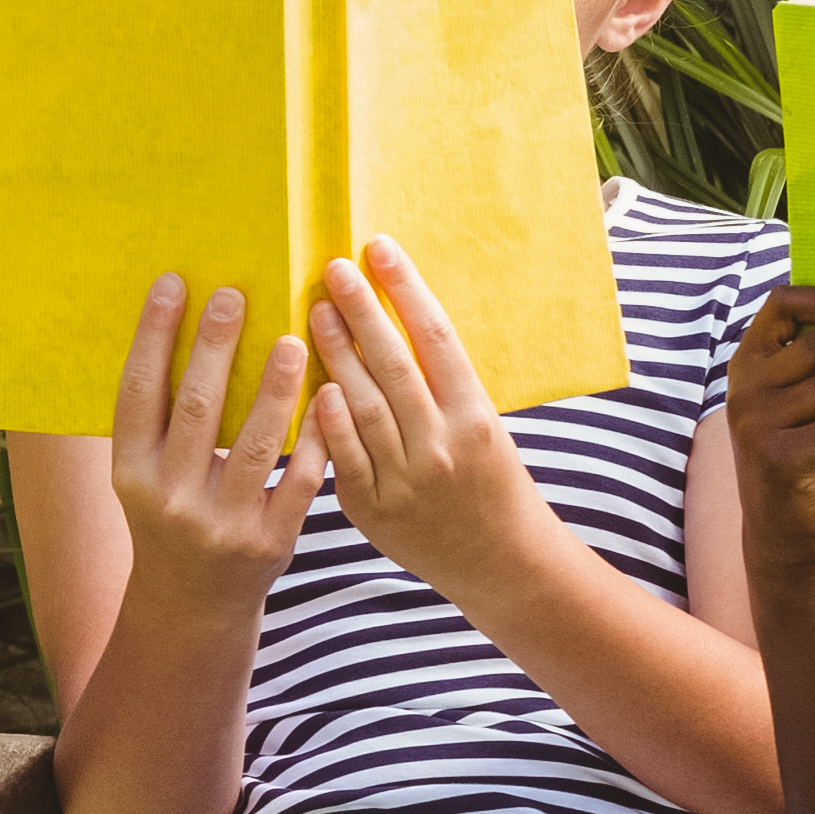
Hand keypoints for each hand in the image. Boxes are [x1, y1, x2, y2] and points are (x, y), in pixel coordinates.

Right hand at [101, 274, 326, 602]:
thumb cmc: (171, 516)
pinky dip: (316, 439)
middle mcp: (170, 497)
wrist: (193, 602)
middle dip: (216, 347)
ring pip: (254, 444)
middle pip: (197, 408)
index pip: (138, 391)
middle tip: (236, 294)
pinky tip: (330, 397)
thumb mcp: (144, 474)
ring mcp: (222, 523)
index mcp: (131, 472)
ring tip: (295, 339)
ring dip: (276, 388)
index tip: (173, 283)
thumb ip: (159, 418)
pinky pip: (298, 482)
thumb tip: (182, 326)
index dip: (153, 335)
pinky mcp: (271, 542)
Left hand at [307, 238, 557, 601]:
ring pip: (362, 403)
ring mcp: (404, 479)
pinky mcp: (373, 508)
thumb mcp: (486, 427)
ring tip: (316, 311)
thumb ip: (444, 385)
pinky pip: (342, 455)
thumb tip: (397, 323)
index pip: (435, 338)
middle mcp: (441, 446)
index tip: (380, 249)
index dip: (405, 288)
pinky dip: (326, 418)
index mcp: (476, 417)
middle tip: (331, 267)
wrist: (502, 564)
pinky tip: (312, 383)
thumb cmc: (495, 485)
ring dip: (335, 352)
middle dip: (361, 309)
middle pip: (393, 364)